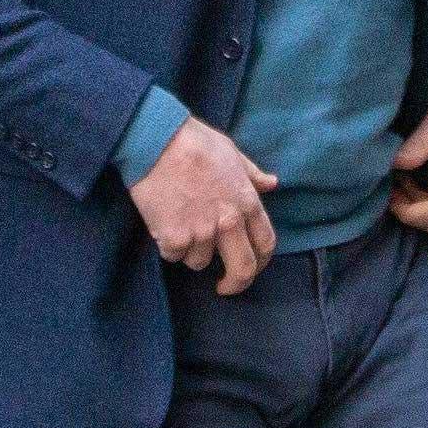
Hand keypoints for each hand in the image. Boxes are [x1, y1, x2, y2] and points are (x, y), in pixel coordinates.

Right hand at [129, 117, 279, 294]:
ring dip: (191, 251)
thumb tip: (272, 184)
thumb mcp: (232, 153)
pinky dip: (168, 246)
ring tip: (180, 225)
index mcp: (247, 202)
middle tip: (224, 287)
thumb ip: (252, 175)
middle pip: (243, 269)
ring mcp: (201, 232)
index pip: (266, 244)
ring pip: (200, 261)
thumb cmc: (194, 142)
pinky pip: (174, 255)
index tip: (251, 267)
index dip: (261, 262)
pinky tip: (163, 224)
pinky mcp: (174, 238)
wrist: (156, 141)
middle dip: (235, 284)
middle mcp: (228, 222)